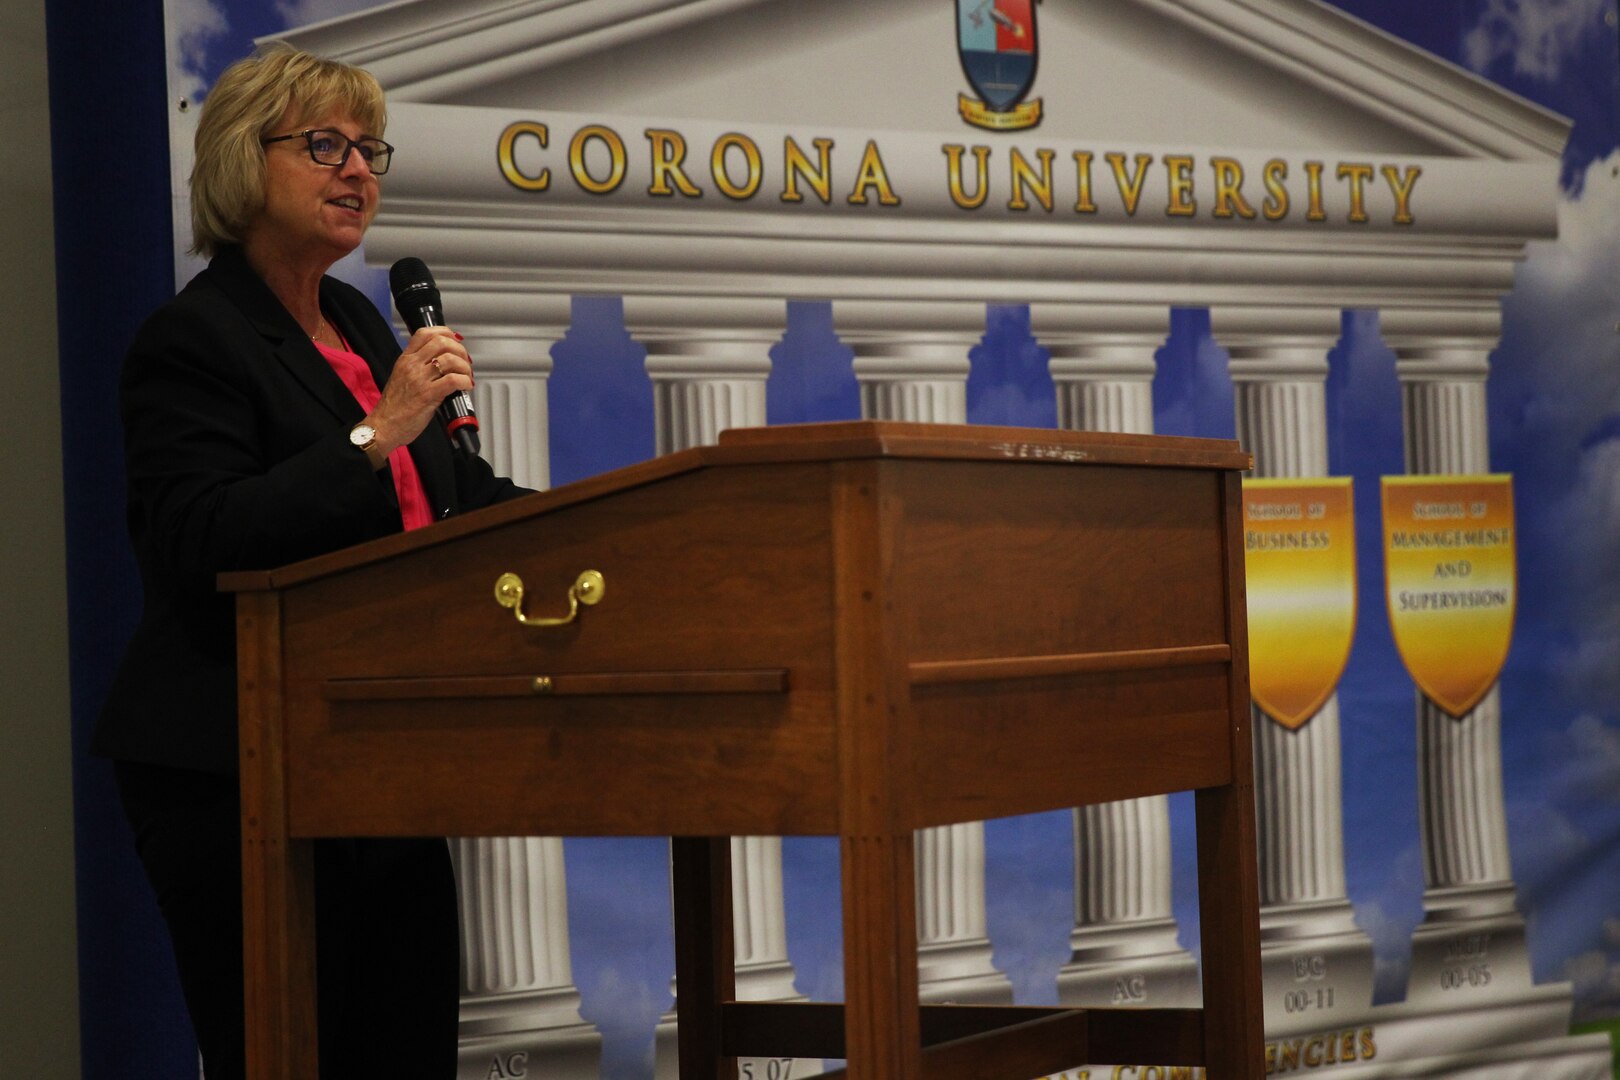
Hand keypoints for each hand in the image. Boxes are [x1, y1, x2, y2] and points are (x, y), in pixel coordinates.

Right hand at [362, 327, 473, 461]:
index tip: (455, 340)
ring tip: (466, 376)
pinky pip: (452, 380)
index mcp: (405, 359)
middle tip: (465, 362)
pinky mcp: (427, 395)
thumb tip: (442, 362)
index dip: (445, 332)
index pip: (424, 333)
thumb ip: (418, 366)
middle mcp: (412, 365)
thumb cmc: (394, 407)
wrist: (383, 426)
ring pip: (450, 360)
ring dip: (465, 367)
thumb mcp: (401, 377)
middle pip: (441, 342)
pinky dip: (465, 381)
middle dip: (460, 350)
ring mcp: (419, 379)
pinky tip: (466, 386)